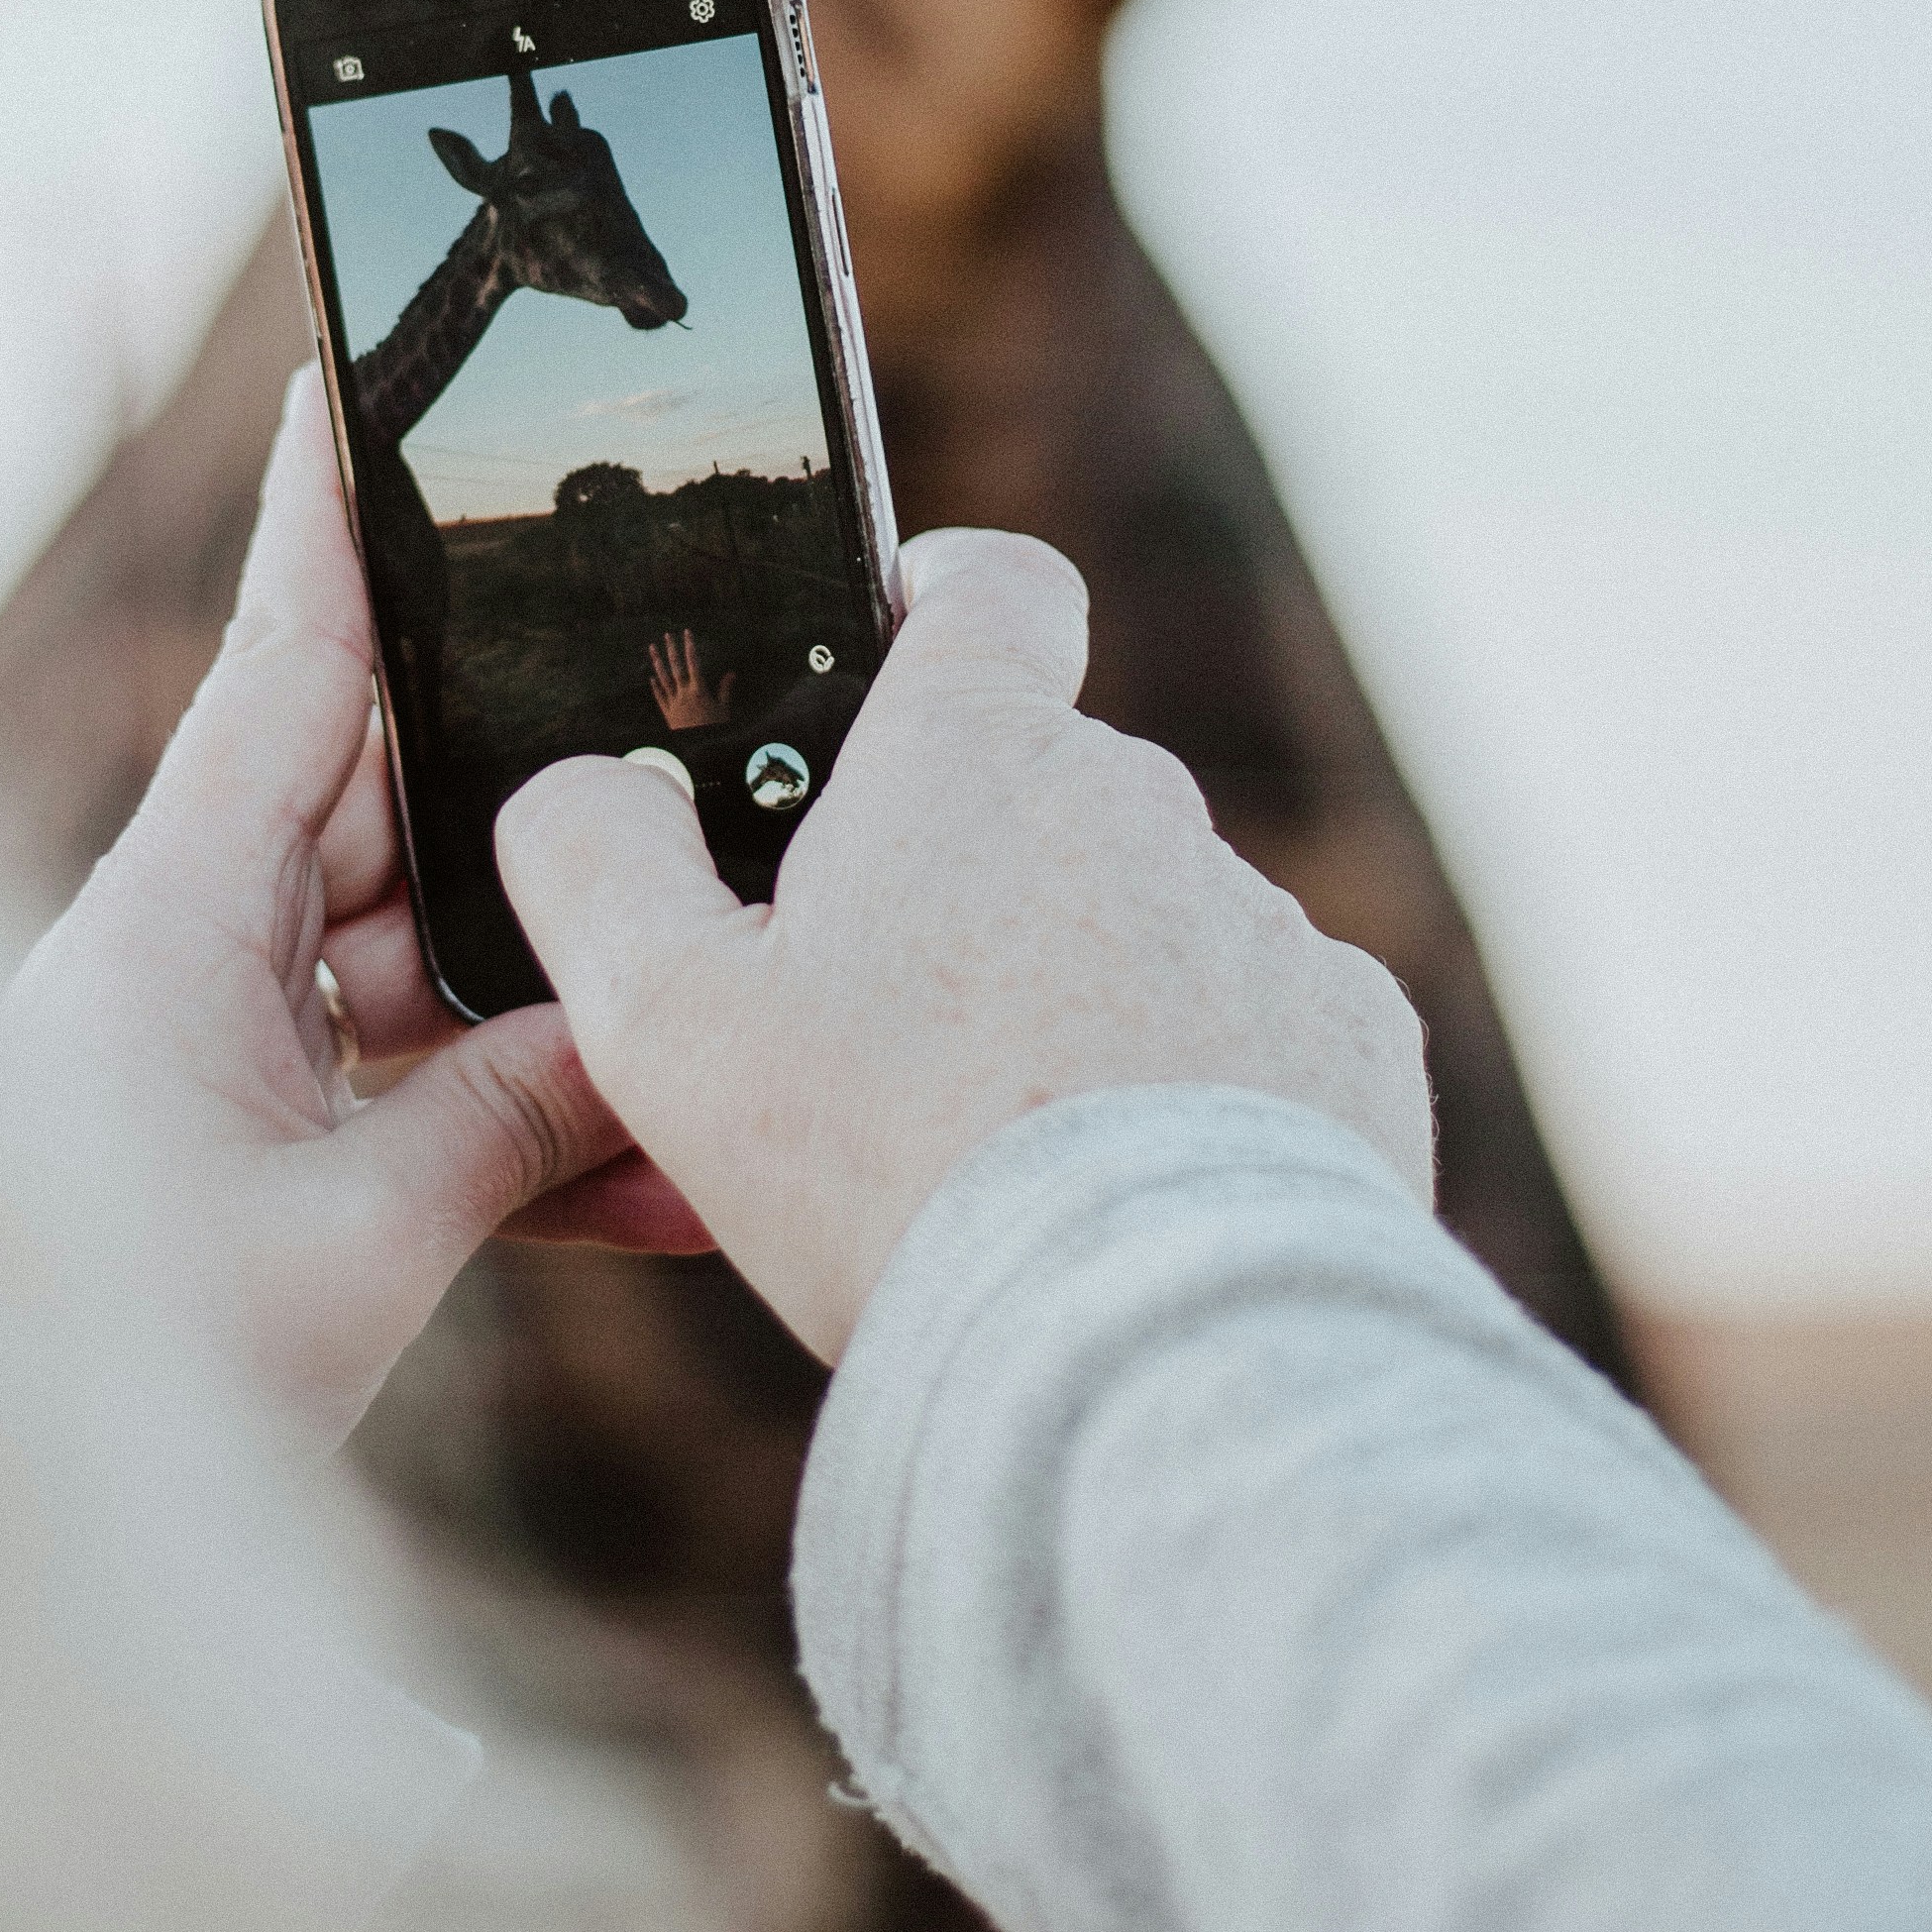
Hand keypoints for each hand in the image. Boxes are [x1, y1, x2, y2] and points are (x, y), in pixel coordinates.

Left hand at [0, 374, 713, 1442]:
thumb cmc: (122, 1375)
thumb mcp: (350, 1250)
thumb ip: (511, 1125)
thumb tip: (647, 1028)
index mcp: (170, 917)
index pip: (283, 663)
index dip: (336, 517)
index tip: (368, 369)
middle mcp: (184, 949)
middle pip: (384, 801)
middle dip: (534, 789)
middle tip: (677, 735)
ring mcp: (209, 1043)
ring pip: (415, 951)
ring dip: (544, 996)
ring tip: (696, 1014)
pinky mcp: (235, 1139)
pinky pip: (399, 1079)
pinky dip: (505, 1118)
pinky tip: (640, 1181)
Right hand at [496, 529, 1430, 1361]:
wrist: (1143, 1348)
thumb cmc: (889, 1169)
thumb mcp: (663, 1019)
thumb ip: (591, 862)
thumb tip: (581, 790)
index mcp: (977, 753)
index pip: (989, 583)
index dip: (934, 603)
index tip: (893, 657)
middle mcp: (1140, 802)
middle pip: (1041, 789)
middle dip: (967, 875)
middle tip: (876, 1026)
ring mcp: (1259, 923)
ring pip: (1141, 921)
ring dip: (1078, 993)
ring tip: (999, 1147)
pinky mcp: (1349, 1042)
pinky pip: (1253, 1031)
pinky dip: (1195, 1087)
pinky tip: (1126, 1193)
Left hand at [646, 627, 733, 733]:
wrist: (700, 749)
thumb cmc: (715, 729)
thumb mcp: (724, 709)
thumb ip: (725, 690)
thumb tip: (731, 673)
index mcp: (699, 690)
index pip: (693, 663)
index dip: (690, 647)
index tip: (687, 633)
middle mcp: (684, 694)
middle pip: (676, 667)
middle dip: (672, 649)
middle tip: (667, 635)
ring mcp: (674, 703)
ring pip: (664, 679)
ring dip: (657, 662)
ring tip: (652, 649)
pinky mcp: (668, 713)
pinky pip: (660, 697)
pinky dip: (655, 686)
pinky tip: (651, 677)